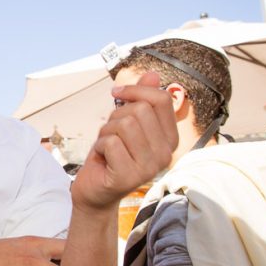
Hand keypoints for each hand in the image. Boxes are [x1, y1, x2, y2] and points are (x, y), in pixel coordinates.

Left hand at [72, 72, 176, 211]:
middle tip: (111, 134)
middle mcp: (165, 154)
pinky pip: (111, 142)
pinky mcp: (129, 176)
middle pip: (140, 110)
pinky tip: (103, 159)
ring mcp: (149, 167)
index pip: (162, 99)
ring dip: (107, 132)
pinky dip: (100, 146)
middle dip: (116, 116)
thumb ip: (141, 100)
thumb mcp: (126, 123)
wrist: (96, 191)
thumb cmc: (111, 156)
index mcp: (170, 139)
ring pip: (124, 124)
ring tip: (108, 147)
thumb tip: (153, 74)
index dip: (136, 90)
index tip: (117, 93)